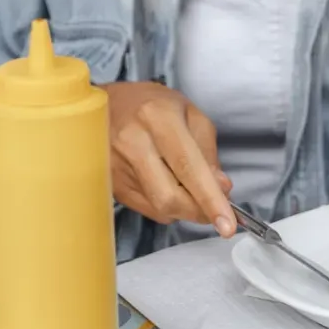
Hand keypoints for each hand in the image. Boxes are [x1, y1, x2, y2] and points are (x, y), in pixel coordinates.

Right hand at [104, 82, 234, 234]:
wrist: (101, 104)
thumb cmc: (151, 105)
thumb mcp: (190, 114)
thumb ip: (208, 152)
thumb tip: (221, 188)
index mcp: (158, 118)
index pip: (188, 167)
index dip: (210, 199)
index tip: (227, 224)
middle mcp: (132, 142)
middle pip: (169, 197)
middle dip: (198, 211)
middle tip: (214, 210)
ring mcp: (116, 166)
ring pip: (159, 208)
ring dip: (184, 208)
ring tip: (188, 188)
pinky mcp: (109, 183)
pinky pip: (146, 209)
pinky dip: (165, 206)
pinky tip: (167, 186)